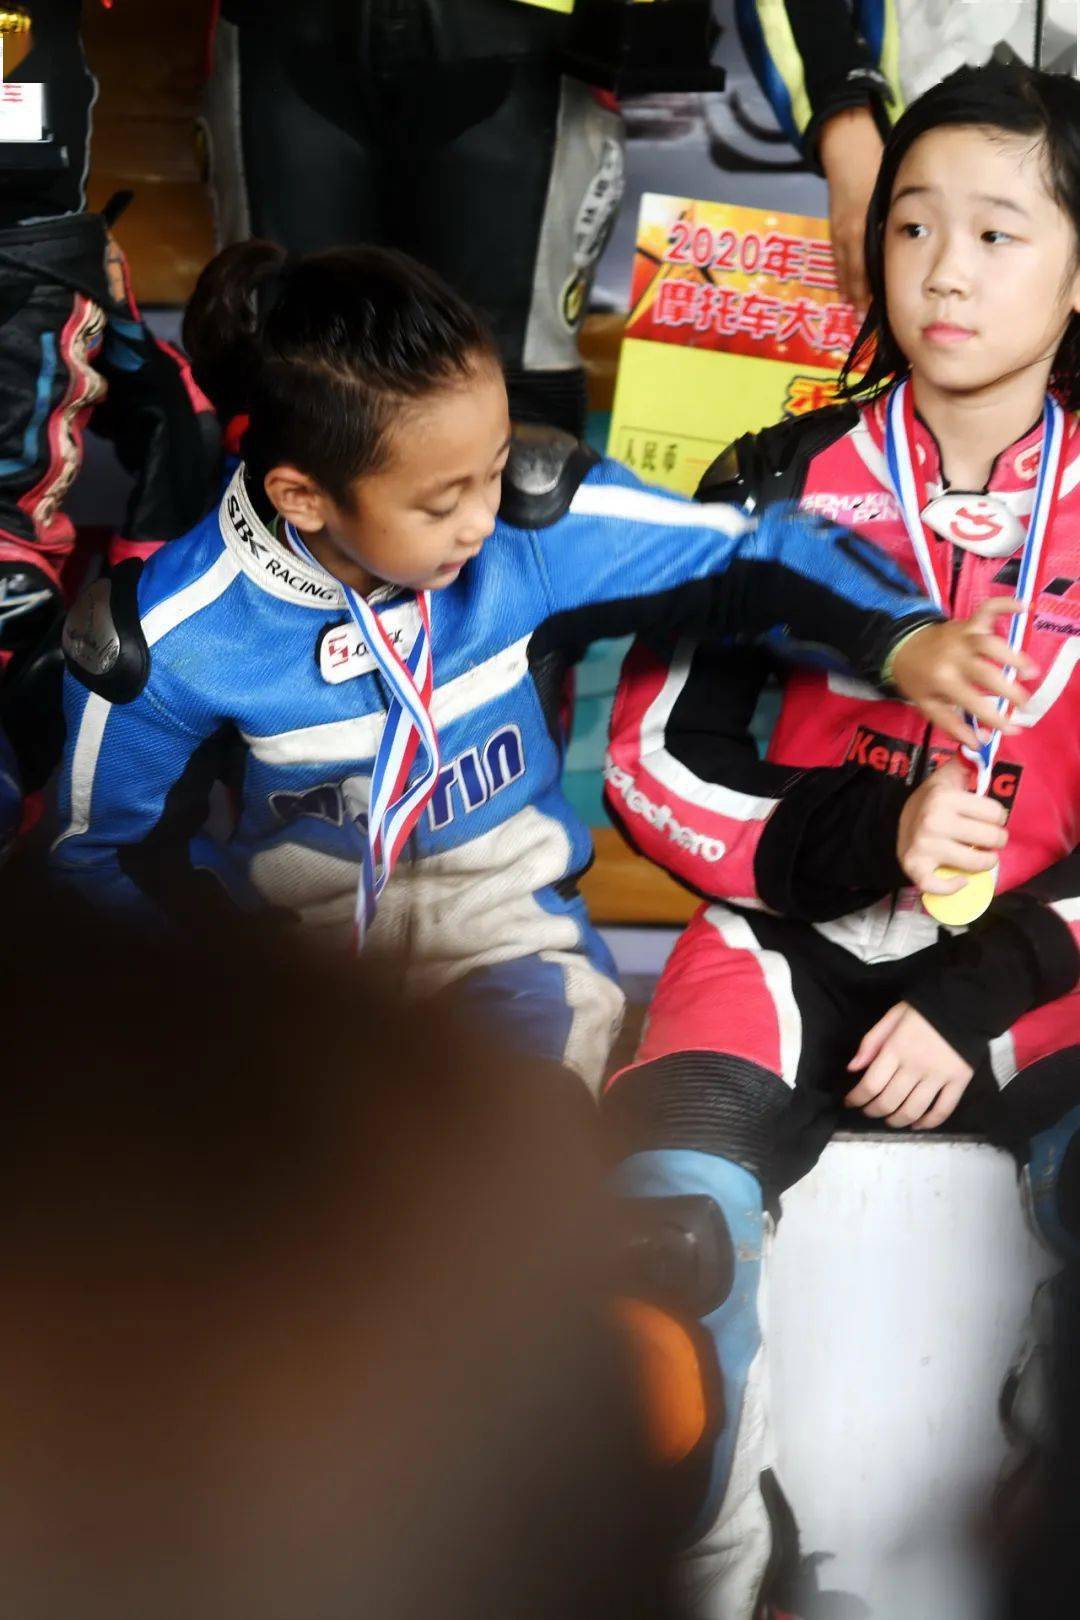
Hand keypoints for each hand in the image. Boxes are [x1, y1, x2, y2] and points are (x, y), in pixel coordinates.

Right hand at [818, 106, 882, 313]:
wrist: (848, 152)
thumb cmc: (875, 170)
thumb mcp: (889, 197)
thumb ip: (895, 224)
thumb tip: (909, 252)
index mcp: (863, 228)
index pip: (868, 267)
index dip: (871, 290)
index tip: (877, 310)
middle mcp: (848, 235)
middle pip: (854, 274)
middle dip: (859, 299)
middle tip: (864, 322)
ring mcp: (838, 234)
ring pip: (843, 270)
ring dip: (849, 292)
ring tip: (854, 313)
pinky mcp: (833, 231)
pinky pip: (837, 261)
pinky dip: (842, 278)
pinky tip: (846, 292)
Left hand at [846, 1002, 973, 1128]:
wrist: (964, 1003)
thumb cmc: (924, 1010)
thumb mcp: (892, 1017)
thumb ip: (871, 1042)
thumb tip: (853, 1068)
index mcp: (896, 1049)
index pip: (870, 1084)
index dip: (856, 1098)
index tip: (850, 1101)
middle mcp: (916, 1066)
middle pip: (889, 1102)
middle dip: (873, 1111)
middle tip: (868, 1110)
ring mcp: (939, 1076)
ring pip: (913, 1111)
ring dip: (896, 1121)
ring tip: (889, 1120)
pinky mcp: (959, 1082)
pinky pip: (943, 1110)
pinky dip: (928, 1123)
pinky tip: (917, 1124)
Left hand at [888, 598, 1036, 748]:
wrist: (900, 646)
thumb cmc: (918, 680)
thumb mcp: (928, 707)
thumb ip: (953, 725)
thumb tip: (980, 742)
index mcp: (943, 680)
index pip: (973, 702)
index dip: (994, 718)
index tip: (1012, 728)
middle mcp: (954, 657)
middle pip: (986, 673)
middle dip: (1009, 690)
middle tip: (1025, 704)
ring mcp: (962, 636)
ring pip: (991, 643)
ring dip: (1013, 656)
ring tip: (1031, 671)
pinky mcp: (968, 622)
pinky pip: (987, 609)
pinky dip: (1005, 604)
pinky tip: (1024, 607)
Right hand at [897, 756, 1007, 893]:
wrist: (893, 824)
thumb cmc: (930, 801)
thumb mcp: (946, 776)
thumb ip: (968, 760)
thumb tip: (985, 736)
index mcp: (945, 797)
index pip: (996, 812)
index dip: (996, 816)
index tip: (987, 818)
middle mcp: (935, 821)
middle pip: (993, 839)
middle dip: (994, 840)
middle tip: (984, 839)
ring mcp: (925, 846)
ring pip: (979, 863)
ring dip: (985, 862)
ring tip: (979, 856)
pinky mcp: (916, 868)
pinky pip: (942, 886)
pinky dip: (954, 886)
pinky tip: (961, 880)